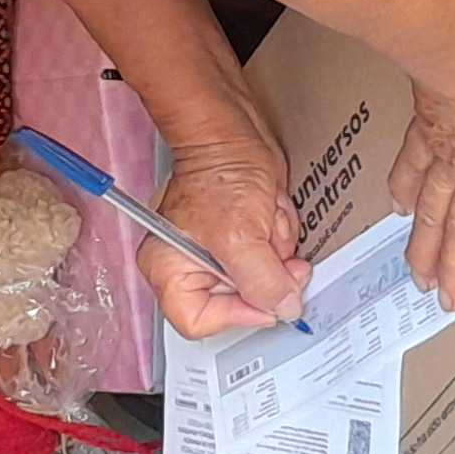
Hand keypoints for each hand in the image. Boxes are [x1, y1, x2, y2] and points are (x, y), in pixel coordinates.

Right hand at [138, 143, 314, 339]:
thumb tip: (283, 308)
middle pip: (239, 303)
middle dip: (265, 270)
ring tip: (266, 216)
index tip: (269, 299)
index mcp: (171, 272)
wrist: (233, 131)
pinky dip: (280, 234)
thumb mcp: (241, 236)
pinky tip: (271, 210)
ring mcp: (220, 255)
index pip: (199, 322)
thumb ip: (262, 282)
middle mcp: (192, 267)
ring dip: (276, 247)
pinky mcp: (245, 240)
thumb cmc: (218, 170)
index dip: (238, 315)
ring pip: (264, 279)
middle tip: (276, 247)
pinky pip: (274, 257)